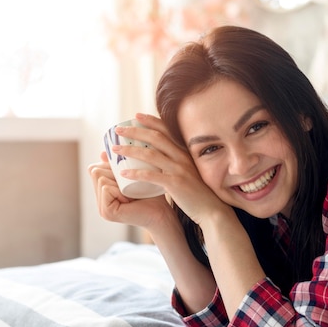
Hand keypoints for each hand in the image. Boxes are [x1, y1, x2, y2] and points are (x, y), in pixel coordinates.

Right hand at [87, 151, 172, 231]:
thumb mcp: (131, 174)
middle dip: (113, 173)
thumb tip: (102, 153)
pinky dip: (118, 190)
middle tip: (129, 186)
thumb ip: (116, 165)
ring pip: (100, 178)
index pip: (94, 168)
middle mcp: (99, 200)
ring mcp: (101, 208)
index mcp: (102, 191)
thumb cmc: (151, 192)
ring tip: (129, 193)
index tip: (126, 176)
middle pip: (95, 171)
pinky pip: (106, 188)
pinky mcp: (107, 212)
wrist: (161, 211)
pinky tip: (129, 199)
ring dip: (117, 181)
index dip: (109, 166)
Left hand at [113, 114, 231, 224]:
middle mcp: (182, 157)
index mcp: (185, 152)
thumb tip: (162, 158)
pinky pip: (151, 175)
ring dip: (130, 150)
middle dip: (134, 131)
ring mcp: (179, 169)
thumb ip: (178, 163)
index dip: (150, 121)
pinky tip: (124, 173)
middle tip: (117, 130)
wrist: (212, 210)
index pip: (166, 130)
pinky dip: (136, 173)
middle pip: (155, 138)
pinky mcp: (175, 183)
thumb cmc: (199, 193)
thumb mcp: (190, 171)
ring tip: (115, 150)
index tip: (136, 116)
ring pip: (150, 154)